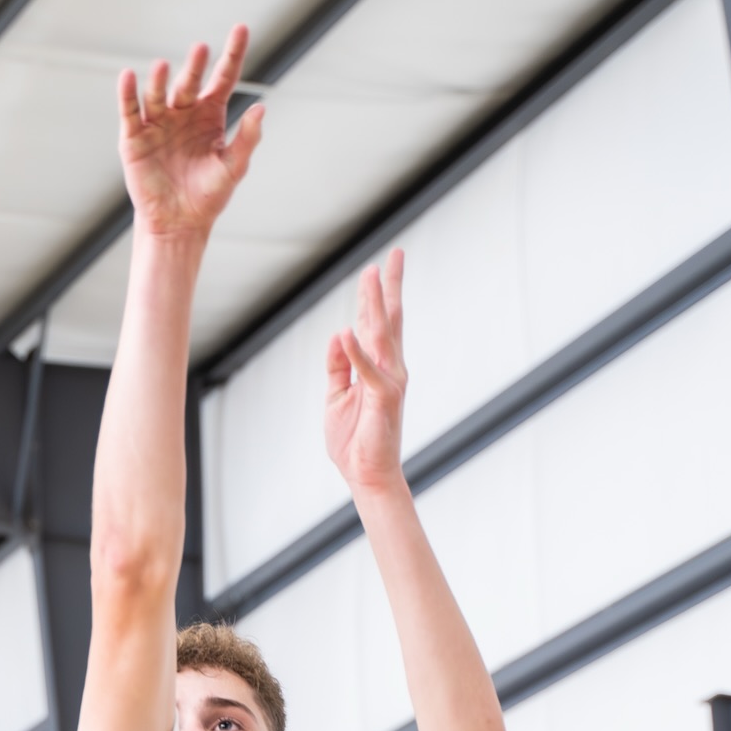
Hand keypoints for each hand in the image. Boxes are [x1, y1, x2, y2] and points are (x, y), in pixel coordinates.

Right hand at [118, 24, 262, 240]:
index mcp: (210, 115)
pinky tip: (129, 77)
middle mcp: (183, 112)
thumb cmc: (208, 196)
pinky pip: (130, 110)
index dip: (232, 54)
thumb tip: (261, 108)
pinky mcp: (134, 136)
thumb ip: (247, 139)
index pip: (223, 78)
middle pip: (190, 82)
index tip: (241, 28)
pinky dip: (127, 93)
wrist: (178, 223)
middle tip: (201, 50)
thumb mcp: (233, 168)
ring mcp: (158, 122)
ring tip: (165, 68)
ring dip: (161, 80)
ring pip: (159, 93)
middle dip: (195, 66)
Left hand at [325, 249, 407, 495]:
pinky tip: (345, 331)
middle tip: (393, 254)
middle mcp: (390, 369)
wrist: (367, 476)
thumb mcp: (336, 395)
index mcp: (378, 367)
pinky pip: (366, 370)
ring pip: (380, 335)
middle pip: (389, 319)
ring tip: (372, 275)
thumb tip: (338, 335)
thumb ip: (337, 366)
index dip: (377, 295)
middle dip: (389, 286)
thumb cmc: (355, 440)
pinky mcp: (383, 399)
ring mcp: (389, 382)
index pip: (378, 324)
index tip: (380, 266)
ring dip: (374, 304)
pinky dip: (354, 352)